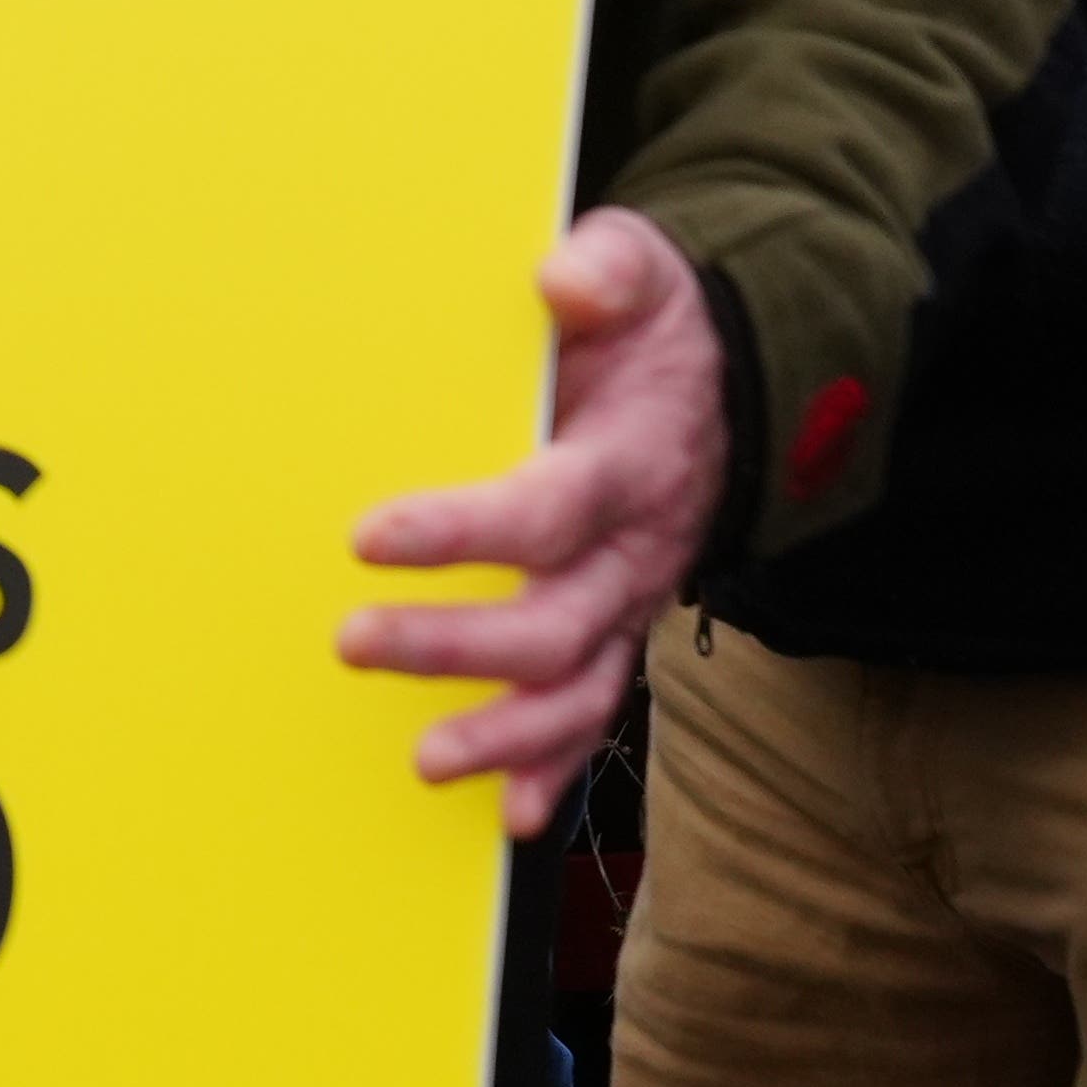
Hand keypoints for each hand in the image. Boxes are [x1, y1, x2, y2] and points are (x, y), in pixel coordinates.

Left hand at [344, 206, 726, 830]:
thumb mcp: (642, 270)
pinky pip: (596, 708)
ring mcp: (632, 598)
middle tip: (353, 643)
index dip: (464, 529)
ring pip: (579, 687)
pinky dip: (557, 768)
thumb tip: (566, 281)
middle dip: (457, 645)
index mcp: (629, 460)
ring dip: (508, 736)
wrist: (733, 377)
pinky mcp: (619, 625)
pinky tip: (509, 816)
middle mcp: (637, 547)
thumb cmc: (654, 322)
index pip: (546, 507)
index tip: (370, 536)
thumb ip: (608, 270)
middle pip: (554, 620)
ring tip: (428, 763)